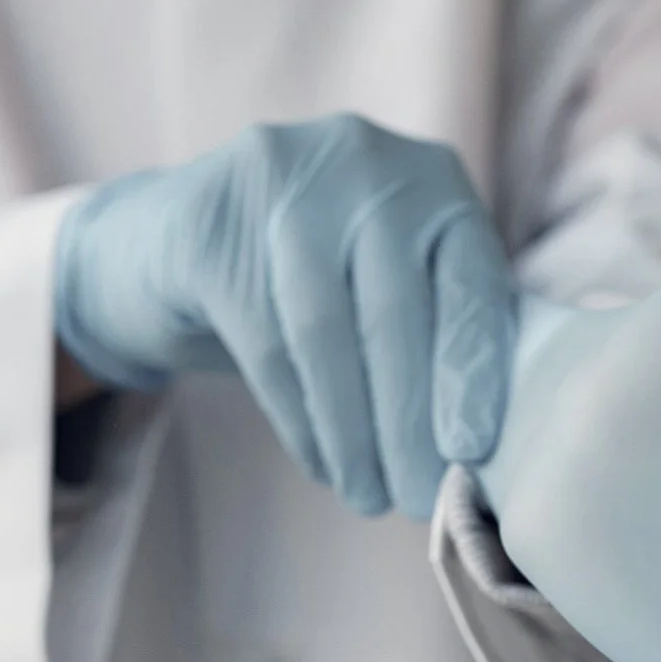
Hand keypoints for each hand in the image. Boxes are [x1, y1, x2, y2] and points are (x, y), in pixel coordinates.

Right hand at [56, 114, 515, 518]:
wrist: (173, 241)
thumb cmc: (316, 280)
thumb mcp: (390, 278)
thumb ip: (442, 328)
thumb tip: (487, 451)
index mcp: (433, 179)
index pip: (470, 280)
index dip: (474, 371)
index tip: (473, 452)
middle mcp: (365, 162)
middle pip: (396, 311)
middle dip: (409, 421)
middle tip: (418, 499)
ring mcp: (282, 180)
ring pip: (326, 333)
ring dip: (353, 433)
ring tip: (368, 497)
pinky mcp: (210, 225)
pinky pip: (265, 342)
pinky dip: (300, 419)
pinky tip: (322, 464)